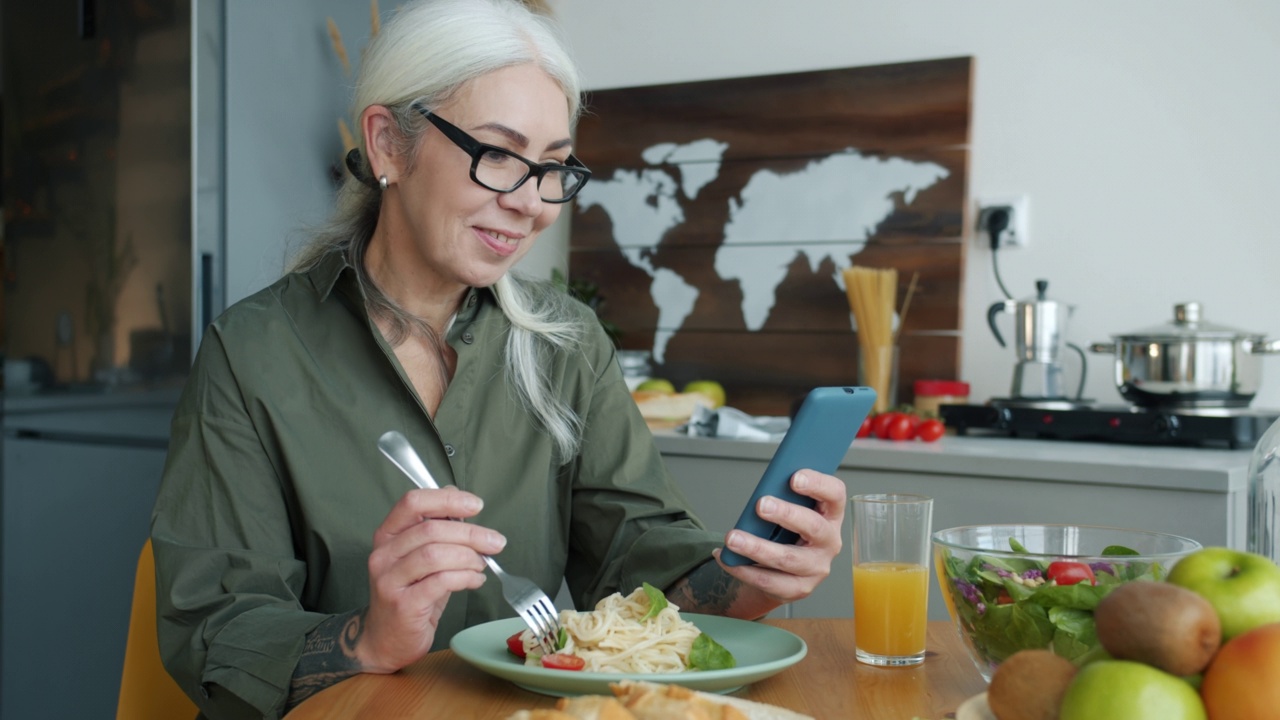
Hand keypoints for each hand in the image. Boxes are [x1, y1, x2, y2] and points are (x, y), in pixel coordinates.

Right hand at [359, 487, 506, 672]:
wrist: (386, 640)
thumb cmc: (410, 595)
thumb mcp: (423, 558)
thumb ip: (439, 531)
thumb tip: (463, 504)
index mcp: (387, 535)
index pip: (413, 502)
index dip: (447, 499)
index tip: (476, 505)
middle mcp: (383, 554)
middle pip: (431, 530)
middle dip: (471, 533)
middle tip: (495, 542)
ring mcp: (390, 580)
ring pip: (435, 555)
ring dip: (469, 557)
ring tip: (482, 564)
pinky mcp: (403, 604)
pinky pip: (441, 582)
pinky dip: (465, 578)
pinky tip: (475, 580)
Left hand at [714, 470, 846, 609]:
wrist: (782, 570)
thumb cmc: (784, 530)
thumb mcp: (788, 510)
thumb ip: (781, 499)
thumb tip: (760, 495)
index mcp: (830, 514)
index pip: (835, 494)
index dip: (818, 484)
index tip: (794, 478)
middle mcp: (829, 541)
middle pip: (813, 527)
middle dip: (786, 514)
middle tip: (760, 505)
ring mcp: (817, 568)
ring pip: (788, 558)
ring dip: (757, 547)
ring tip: (732, 538)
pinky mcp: (799, 588)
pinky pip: (770, 581)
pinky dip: (744, 569)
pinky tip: (726, 558)